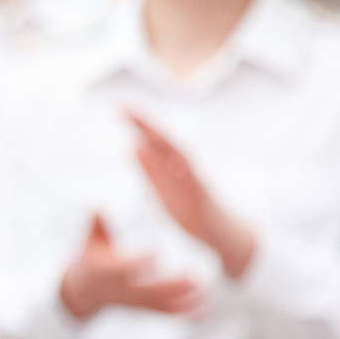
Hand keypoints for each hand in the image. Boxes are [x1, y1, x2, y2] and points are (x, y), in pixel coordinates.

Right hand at [59, 213, 204, 320]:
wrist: (84, 291)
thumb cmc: (91, 258)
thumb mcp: (90, 240)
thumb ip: (97, 225)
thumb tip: (96, 205)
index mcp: (104, 272)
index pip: (121, 269)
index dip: (136, 263)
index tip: (155, 254)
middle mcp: (118, 289)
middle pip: (144, 291)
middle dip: (169, 287)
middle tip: (193, 278)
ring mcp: (132, 301)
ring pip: (157, 304)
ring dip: (181, 301)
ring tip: (204, 292)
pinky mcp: (143, 307)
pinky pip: (163, 313)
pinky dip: (183, 313)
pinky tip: (203, 312)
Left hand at [129, 112, 255, 277]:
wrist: (220, 232)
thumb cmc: (190, 209)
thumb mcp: (162, 188)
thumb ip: (149, 169)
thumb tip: (131, 146)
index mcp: (172, 166)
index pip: (152, 140)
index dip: (137, 124)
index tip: (119, 106)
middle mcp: (184, 168)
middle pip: (164, 142)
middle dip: (146, 124)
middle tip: (125, 107)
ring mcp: (195, 182)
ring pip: (181, 158)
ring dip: (164, 142)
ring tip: (145, 128)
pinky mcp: (204, 198)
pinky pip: (195, 184)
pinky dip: (186, 172)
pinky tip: (176, 162)